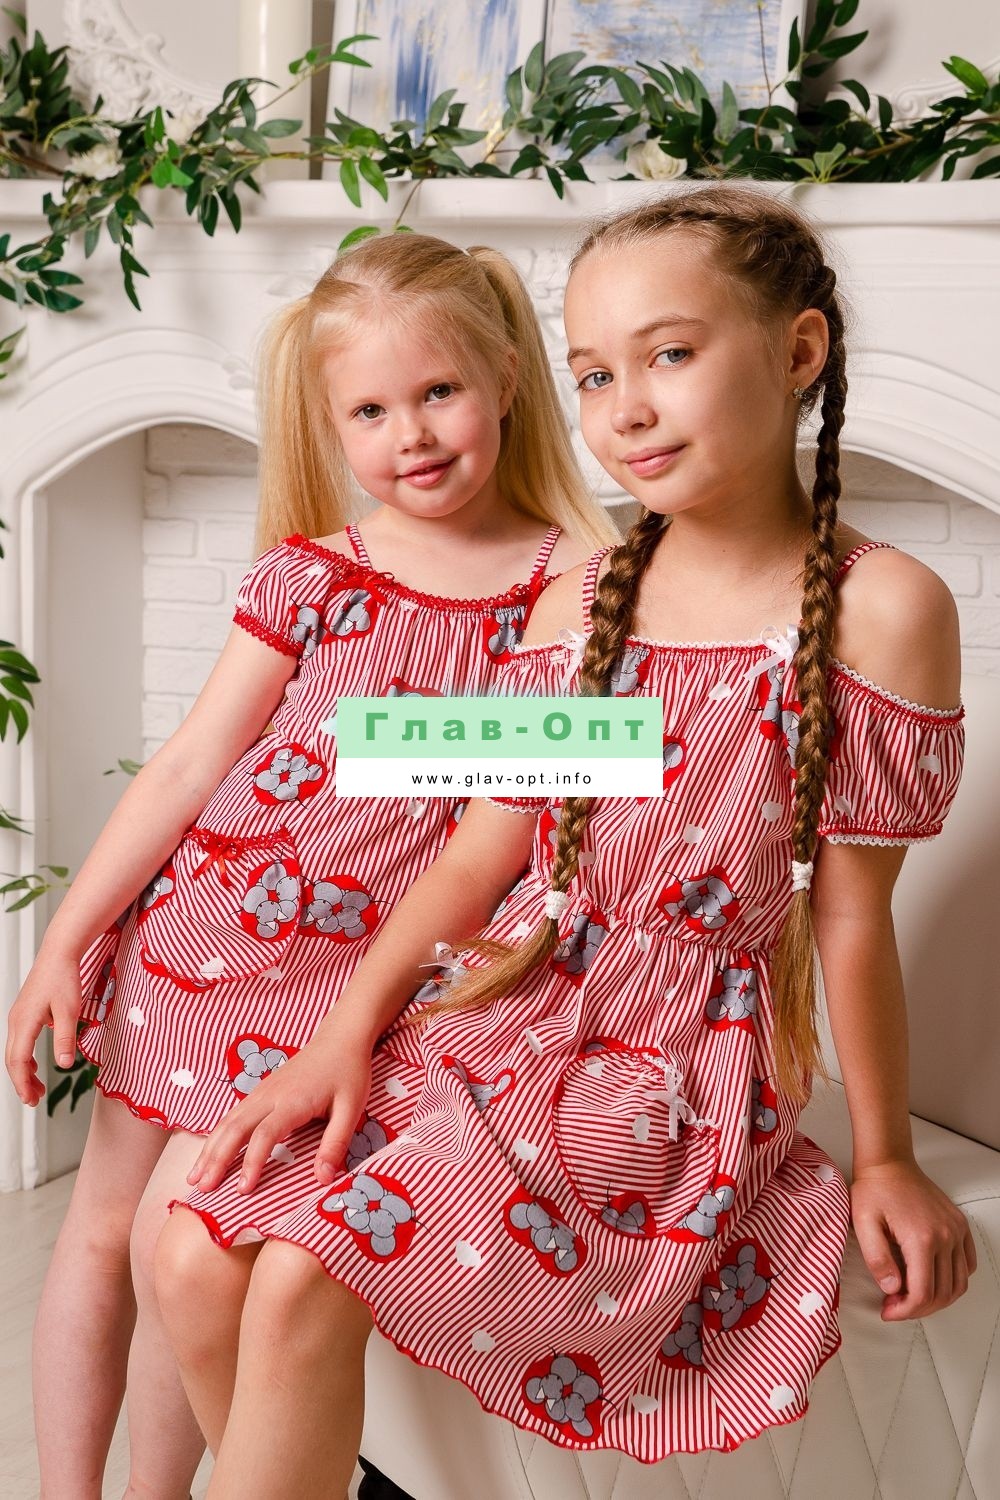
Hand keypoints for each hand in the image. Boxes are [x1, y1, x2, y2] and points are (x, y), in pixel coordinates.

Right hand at [5, 953, 82, 1105]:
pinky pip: (19, 1041)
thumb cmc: (64, 977)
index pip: (18, 1060)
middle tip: (33, 1100)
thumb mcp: (69, 1009)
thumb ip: (65, 1038)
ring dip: (23, 1071)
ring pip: (14, 1051)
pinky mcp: (24, 1013)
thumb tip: (64, 1065)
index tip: (31, 1099)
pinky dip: (25, 1058)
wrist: (59, 953)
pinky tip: (35, 1065)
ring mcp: (17, 1016)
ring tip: (37, 1088)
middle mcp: (15, 1020)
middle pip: (12, 1059)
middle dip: (21, 1082)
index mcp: (24, 1021)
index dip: (23, 1083)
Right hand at [186, 1021, 372, 1196]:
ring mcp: (262, 1091)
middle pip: (235, 1128)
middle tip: (201, 1188)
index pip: (265, 1135)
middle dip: (216, 1159)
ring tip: (194, 1177)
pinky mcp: (261, 1091)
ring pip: (228, 1121)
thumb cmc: (347, 1073)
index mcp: (292, 1101)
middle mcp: (270, 1095)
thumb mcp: (351, 1108)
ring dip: (209, 1148)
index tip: (243, 1190)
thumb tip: (323, 1179)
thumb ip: (335, 1143)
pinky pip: (233, 1115)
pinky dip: (217, 1135)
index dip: (251, 1163)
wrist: (339, 1039)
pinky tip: (209, 1152)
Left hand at [851, 1158, 976, 1320]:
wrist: (889, 1163)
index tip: (888, 1311)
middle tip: (896, 1306)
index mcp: (921, 1238)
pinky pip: (968, 1264)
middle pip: (942, 1293)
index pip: (923, 1293)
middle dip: (918, 1308)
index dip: (905, 1311)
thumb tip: (892, 1289)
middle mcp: (945, 1236)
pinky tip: (932, 1278)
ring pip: (959, 1283)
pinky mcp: (960, 1225)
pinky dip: (955, 1280)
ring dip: (938, 1299)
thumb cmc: (874, 1190)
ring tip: (912, 1296)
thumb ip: (877, 1259)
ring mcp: (956, 1230)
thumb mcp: (863, 1223)